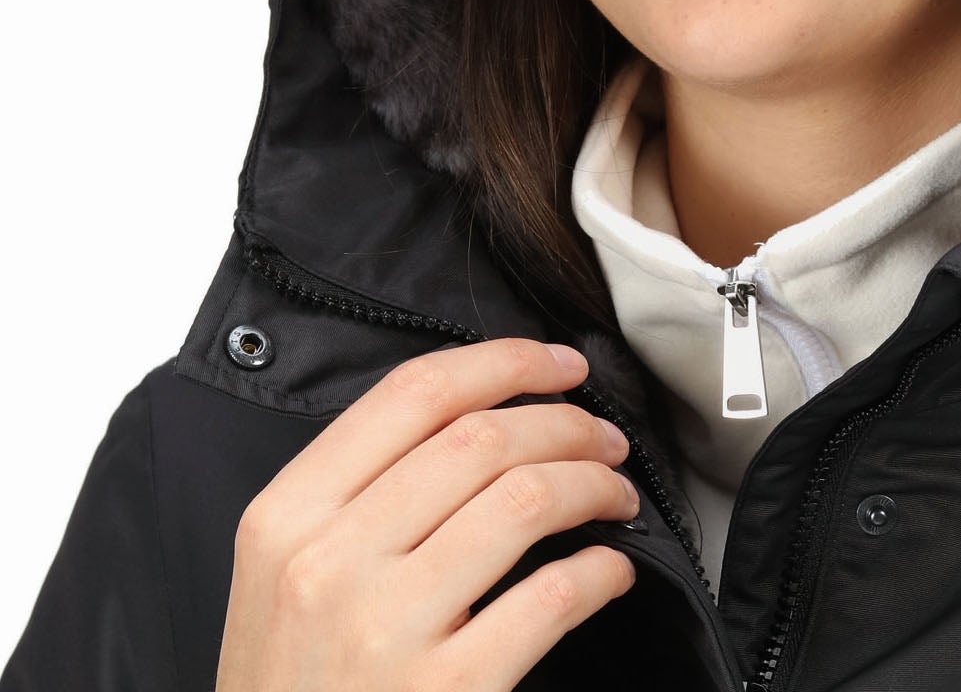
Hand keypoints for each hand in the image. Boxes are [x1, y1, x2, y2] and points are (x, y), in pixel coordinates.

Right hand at [215, 336, 639, 690]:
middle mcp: (329, 563)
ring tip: (614, 496)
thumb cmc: (296, 687)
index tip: (561, 363)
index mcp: (287, 517)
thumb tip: (482, 413)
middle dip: (566, 422)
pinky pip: (551, 596)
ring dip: (593, 485)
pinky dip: (601, 571)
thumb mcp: (284, 577)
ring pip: (525, 499)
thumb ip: (356, 491)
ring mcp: (384, 630)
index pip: (413, 393)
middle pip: (481, 438)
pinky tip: (610, 572)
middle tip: (604, 437)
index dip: (504, 362)